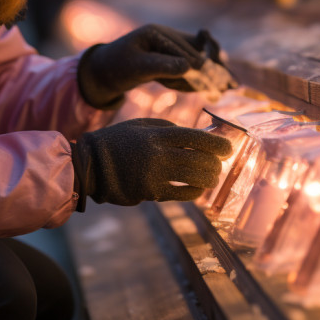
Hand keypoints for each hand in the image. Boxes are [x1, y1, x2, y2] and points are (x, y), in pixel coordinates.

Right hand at [71, 118, 232, 209]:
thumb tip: (199, 137)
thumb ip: (168, 129)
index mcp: (156, 134)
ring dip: (208, 178)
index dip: (216, 143)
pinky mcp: (149, 192)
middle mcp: (157, 154)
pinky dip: (194, 191)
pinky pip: (180, 194)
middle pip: (199, 159)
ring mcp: (154, 175)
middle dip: (215, 163)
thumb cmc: (118, 141)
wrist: (90, 165)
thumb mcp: (141, 126)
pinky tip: (198, 189)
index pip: (194, 137)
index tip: (229, 148)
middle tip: (220, 164)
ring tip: (212, 177)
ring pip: (193, 178)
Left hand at [76, 24, 235, 108]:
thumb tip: (190, 67)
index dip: (200, 63)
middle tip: (232, 81)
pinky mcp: (170, 57)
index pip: (183, 48)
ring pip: (196, 59)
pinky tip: (213, 89)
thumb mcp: (137, 67)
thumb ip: (162, 66)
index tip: (215, 77)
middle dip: (213, 66)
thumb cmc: (117, 66)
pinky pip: (189, 67)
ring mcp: (170, 46)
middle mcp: (167, 36)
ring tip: (230, 85)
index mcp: (157, 32)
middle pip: (197, 50)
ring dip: (207, 74)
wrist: (104, 71)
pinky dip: (198, 77)